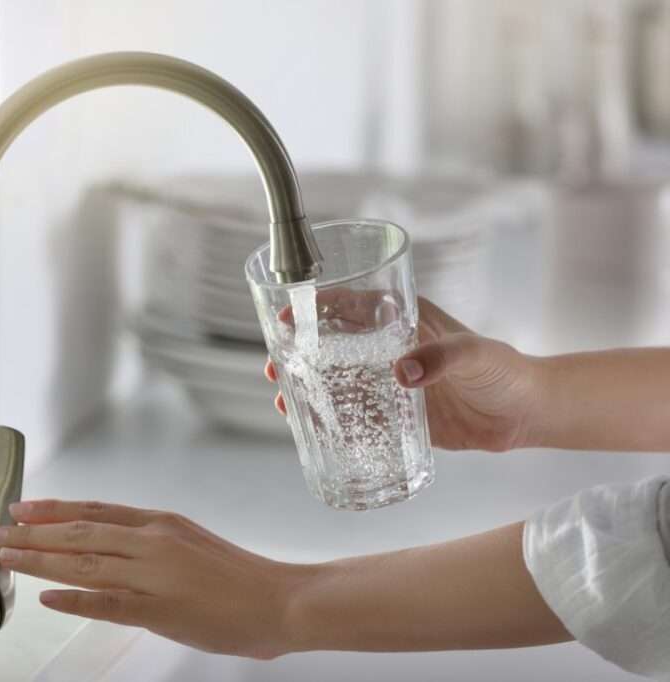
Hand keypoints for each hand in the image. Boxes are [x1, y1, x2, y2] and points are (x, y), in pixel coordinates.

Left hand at [0, 499, 309, 659]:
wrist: (280, 599)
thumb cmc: (239, 577)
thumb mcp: (190, 542)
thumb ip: (151, 541)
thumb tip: (113, 544)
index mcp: (159, 524)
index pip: (94, 510)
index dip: (53, 509)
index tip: (21, 508)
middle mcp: (152, 541)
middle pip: (80, 532)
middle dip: (32, 533)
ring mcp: (155, 573)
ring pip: (85, 562)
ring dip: (40, 559)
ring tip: (8, 557)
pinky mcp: (161, 608)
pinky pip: (108, 602)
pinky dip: (74, 599)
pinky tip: (47, 599)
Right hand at [265, 297, 541, 451]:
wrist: (525, 413)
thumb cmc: (504, 370)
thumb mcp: (475, 354)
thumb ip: (442, 358)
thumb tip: (402, 373)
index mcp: (403, 320)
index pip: (350, 306)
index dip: (315, 309)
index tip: (286, 317)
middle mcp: (389, 348)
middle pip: (332, 345)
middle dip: (299, 353)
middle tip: (274, 366)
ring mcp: (390, 382)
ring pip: (337, 381)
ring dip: (308, 388)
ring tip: (283, 401)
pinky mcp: (397, 415)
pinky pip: (356, 416)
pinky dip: (332, 420)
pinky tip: (311, 430)